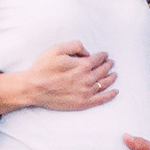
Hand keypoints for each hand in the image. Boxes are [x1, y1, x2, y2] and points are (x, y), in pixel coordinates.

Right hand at [0, 41, 115, 113]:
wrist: (34, 88)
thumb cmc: (43, 68)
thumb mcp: (57, 49)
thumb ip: (75, 46)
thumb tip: (87, 52)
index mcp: (82, 65)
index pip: (98, 59)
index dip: (103, 56)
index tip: (105, 55)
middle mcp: (87, 79)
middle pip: (103, 71)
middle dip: (108, 65)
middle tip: (111, 62)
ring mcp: (86, 92)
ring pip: (104, 84)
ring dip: (111, 78)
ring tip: (114, 74)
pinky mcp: (82, 103)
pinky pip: (101, 99)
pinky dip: (110, 95)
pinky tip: (115, 92)